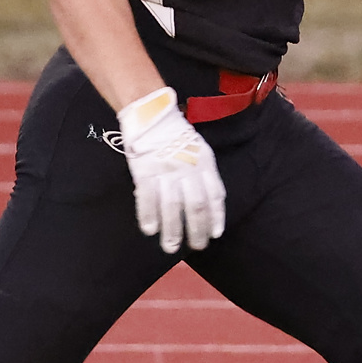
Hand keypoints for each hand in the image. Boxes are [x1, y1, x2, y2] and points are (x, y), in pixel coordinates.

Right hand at [114, 86, 227, 251]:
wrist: (152, 115)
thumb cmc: (177, 135)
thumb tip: (210, 203)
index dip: (216, 217)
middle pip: (196, 206)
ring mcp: (166, 172)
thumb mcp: (200, 150)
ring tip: (171, 247)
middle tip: (196, 247)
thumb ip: (205, 174)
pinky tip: (150, 230)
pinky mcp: (145, 172)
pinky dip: (148, 216)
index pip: (215, 196)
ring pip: (172, 207)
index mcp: (204, 164)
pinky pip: (148, 198)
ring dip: (172, 231)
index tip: (214, 235)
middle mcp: (188, 170)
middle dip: (197, 230)